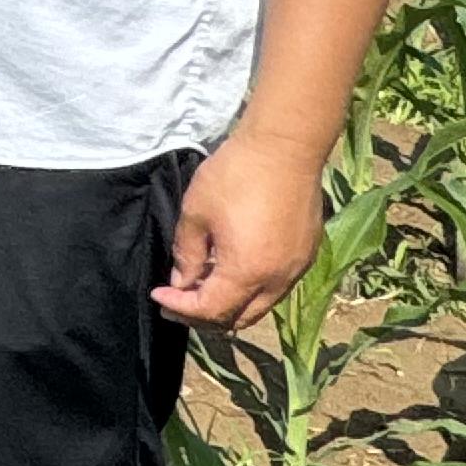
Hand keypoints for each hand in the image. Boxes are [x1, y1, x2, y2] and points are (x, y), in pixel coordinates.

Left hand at [156, 128, 329, 329]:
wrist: (285, 148)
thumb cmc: (235, 176)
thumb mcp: (196, 213)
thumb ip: (186, 254)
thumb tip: (181, 281)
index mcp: (247, 272)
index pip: (210, 310)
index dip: (181, 307)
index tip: (159, 294)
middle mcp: (277, 280)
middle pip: (238, 318)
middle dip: (204, 316)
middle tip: (176, 301)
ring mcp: (296, 269)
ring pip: (260, 306)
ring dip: (229, 304)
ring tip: (200, 287)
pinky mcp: (306, 255)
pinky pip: (275, 288)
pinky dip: (250, 289)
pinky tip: (230, 270)